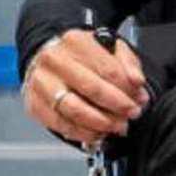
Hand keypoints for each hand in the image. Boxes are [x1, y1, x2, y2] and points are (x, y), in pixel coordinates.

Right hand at [23, 29, 149, 143]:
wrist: (48, 61)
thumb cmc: (80, 56)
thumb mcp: (109, 48)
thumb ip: (127, 62)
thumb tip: (136, 81)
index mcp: (75, 42)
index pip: (109, 69)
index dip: (128, 89)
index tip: (139, 99)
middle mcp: (54, 61)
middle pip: (92, 89)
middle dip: (117, 107)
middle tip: (131, 114)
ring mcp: (42, 83)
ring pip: (75, 110)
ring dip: (102, 123)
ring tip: (117, 126)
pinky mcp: (35, 104)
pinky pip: (62, 125)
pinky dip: (83, 133)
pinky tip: (98, 132)